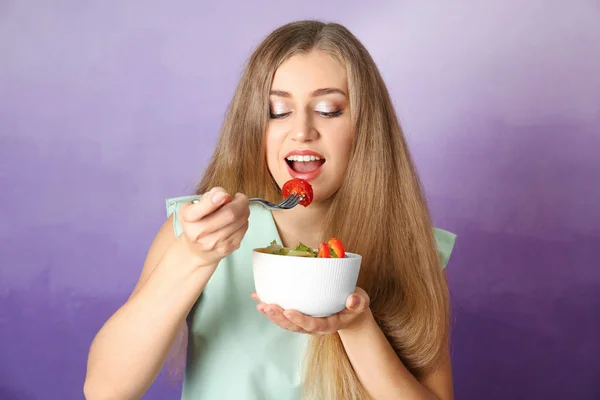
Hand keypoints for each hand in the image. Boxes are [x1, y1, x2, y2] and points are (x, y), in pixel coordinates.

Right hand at [178, 187, 249, 267]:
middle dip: (240, 202)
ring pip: (241, 220)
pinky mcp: (228, 248)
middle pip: (230, 213)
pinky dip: (244, 220)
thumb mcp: (193, 206)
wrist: (196, 250)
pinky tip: (237, 219)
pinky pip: (244, 228)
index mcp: (189, 218)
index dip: (218, 198)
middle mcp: (200, 232)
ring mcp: (215, 242)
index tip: (224, 195)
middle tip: (239, 198)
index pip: (204, 207)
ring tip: (238, 208)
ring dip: (244, 210)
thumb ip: (208, 197)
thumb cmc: (196, 223)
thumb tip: (225, 196)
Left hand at [251, 287, 370, 334]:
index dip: (299, 320)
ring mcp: (305, 323)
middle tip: (265, 306)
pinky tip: (258, 297)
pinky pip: (282, 315)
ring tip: (259, 303)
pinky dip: (270, 307)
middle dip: (278, 317)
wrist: (351, 312)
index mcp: (328, 324)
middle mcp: (314, 327)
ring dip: (271, 314)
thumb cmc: (354, 305)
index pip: (313, 325)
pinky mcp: (299, 317)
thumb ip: (358, 302)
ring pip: (285, 323)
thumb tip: (352, 300)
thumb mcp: (361, 303)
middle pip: (293, 326)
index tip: (288, 312)